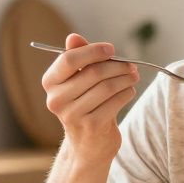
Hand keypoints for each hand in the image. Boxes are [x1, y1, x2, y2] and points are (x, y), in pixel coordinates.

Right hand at [41, 33, 139, 159]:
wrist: (87, 146)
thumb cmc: (84, 105)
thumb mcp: (78, 81)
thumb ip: (77, 58)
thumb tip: (73, 37)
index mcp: (50, 83)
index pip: (68, 59)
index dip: (93, 51)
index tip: (111, 49)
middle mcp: (56, 99)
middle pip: (93, 72)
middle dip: (117, 66)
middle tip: (131, 65)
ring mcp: (73, 114)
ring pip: (107, 87)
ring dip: (125, 79)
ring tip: (133, 77)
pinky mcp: (91, 126)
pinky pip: (115, 101)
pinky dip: (126, 93)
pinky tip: (129, 92)